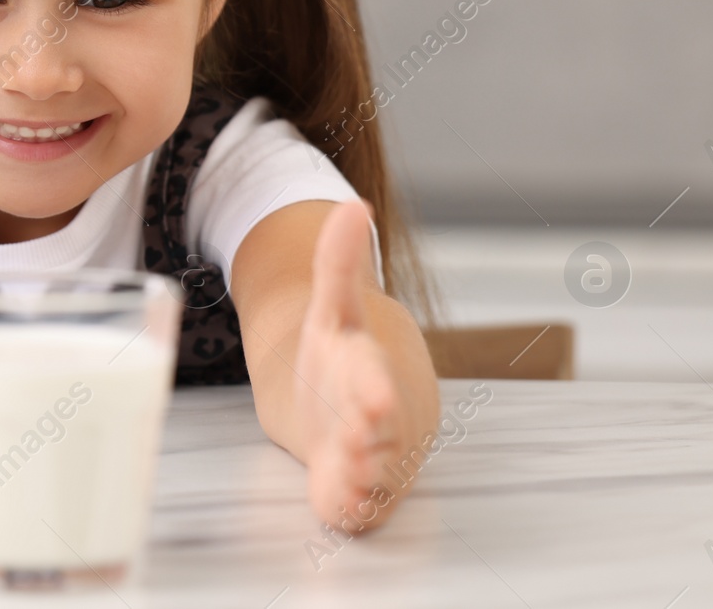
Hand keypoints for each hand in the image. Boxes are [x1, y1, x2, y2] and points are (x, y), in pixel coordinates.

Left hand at [293, 199, 405, 531]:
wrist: (354, 411)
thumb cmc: (343, 361)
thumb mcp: (333, 312)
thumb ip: (338, 265)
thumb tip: (351, 204)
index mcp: (371, 373)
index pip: (374, 380)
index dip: (373, 388)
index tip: (372, 395)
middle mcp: (378, 421)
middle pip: (379, 431)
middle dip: (372, 434)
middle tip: (362, 435)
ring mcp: (368, 459)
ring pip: (372, 473)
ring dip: (361, 474)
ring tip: (347, 471)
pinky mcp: (352, 493)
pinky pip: (356, 508)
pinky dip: (350, 507)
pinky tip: (339, 504)